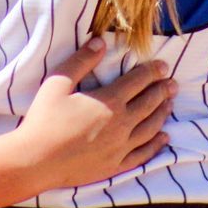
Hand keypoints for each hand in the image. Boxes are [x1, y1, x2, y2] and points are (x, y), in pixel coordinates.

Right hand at [14, 38, 173, 193]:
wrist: (35, 161)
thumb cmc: (44, 120)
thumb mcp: (58, 83)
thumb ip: (81, 61)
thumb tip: (101, 41)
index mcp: (109, 101)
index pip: (138, 81)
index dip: (152, 71)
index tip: (163, 66)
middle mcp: (121, 123)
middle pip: (150, 103)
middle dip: (163, 91)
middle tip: (172, 83)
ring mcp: (120, 147)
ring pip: (151, 127)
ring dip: (163, 114)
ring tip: (170, 104)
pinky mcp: (116, 165)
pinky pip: (143, 154)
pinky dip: (156, 145)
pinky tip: (164, 138)